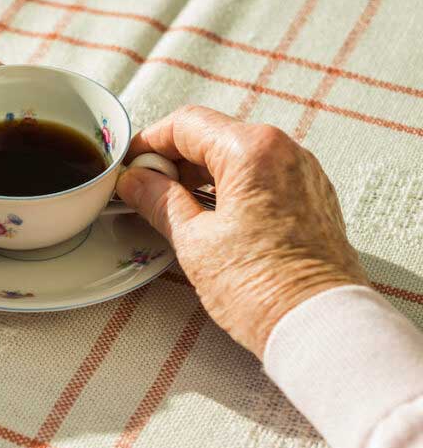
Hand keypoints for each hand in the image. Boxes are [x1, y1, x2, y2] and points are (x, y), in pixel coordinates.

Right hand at [116, 106, 367, 357]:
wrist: (317, 323)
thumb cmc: (263, 288)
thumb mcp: (193, 241)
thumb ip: (159, 201)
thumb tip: (137, 182)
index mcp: (252, 150)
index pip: (186, 125)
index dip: (149, 143)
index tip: (130, 166)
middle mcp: (284, 151)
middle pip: (214, 137)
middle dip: (175, 161)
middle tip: (146, 193)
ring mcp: (303, 174)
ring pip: (238, 158)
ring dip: (201, 177)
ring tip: (175, 212)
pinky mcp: (312, 199)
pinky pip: (262, 178)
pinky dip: (231, 189)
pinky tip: (212, 222)